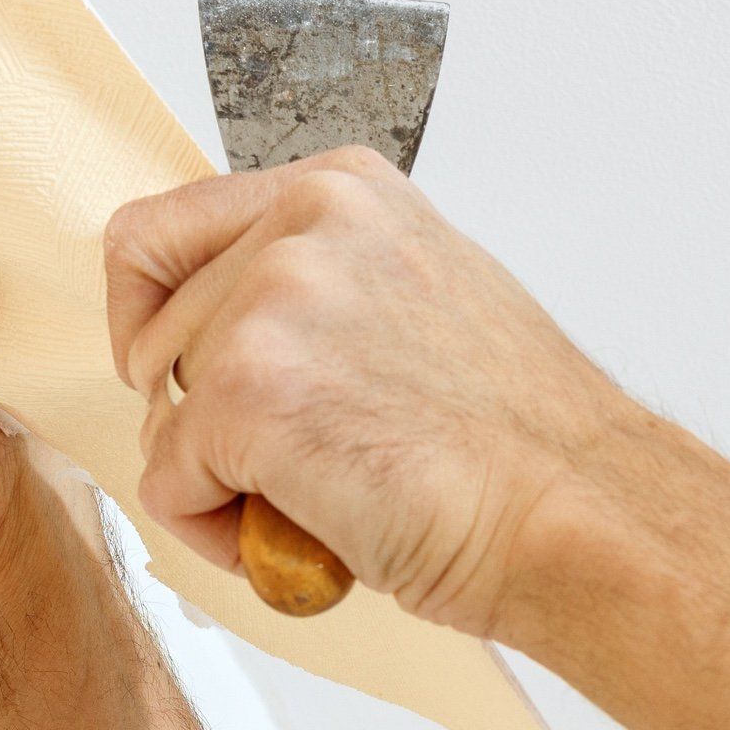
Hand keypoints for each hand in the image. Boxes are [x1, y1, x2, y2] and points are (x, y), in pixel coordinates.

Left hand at [104, 146, 638, 637]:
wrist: (582, 514)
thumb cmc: (514, 437)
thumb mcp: (414, 295)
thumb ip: (315, 281)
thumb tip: (222, 317)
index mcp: (338, 191)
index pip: (159, 232)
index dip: (146, 317)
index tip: (174, 371)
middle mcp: (301, 226)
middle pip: (152, 333)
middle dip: (195, 414)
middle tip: (288, 462)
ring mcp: (271, 303)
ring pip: (159, 411)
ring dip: (216, 477)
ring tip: (316, 499)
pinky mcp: (247, 392)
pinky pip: (166, 483)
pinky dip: (215, 531)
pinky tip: (306, 537)